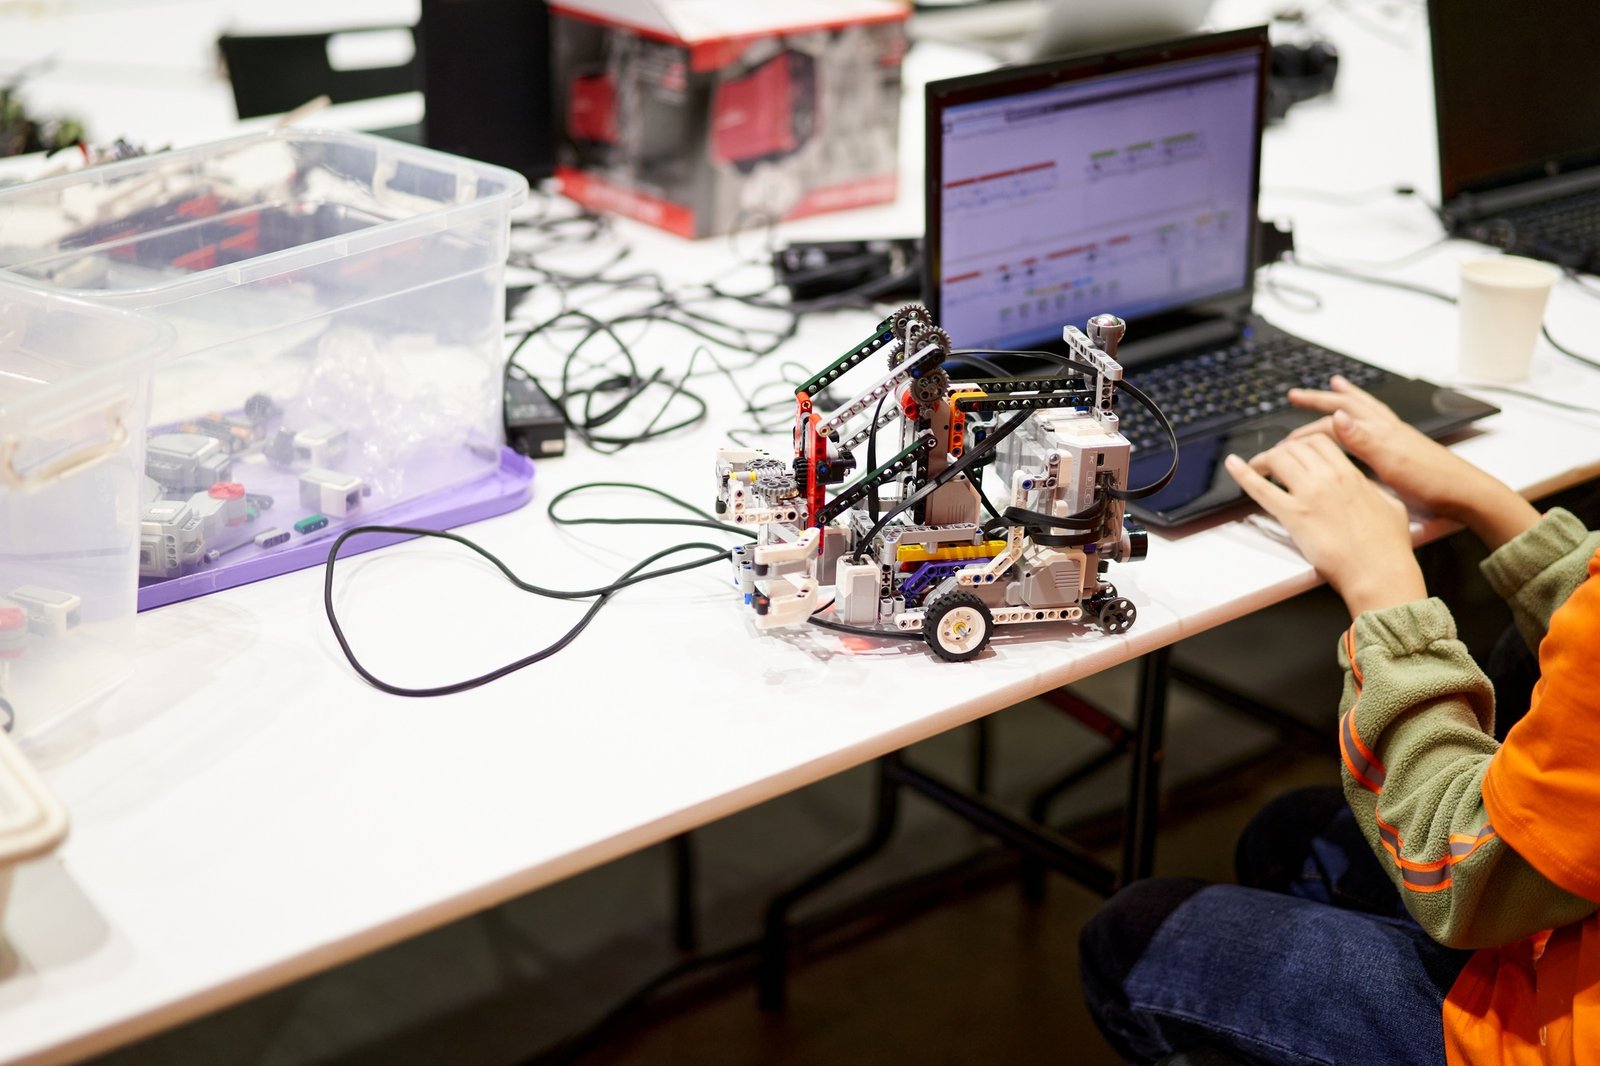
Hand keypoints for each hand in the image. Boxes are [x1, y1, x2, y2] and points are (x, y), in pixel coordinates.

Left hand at [1224, 434, 1426, 617]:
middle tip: (1274, 461)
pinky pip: (1260, 489)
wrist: (1378, 571)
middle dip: (1282, 450)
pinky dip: (1242, 474)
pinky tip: (1232, 466)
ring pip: (1277, 459)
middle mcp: (1328, 478)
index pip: (1320, 442)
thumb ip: (1372, 489)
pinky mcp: (1293, 516)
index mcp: (1351, 474)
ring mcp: (1309, 495)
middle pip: (1295, 447)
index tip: (1296, 451)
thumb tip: (1366, 485)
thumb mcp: (1389, 505)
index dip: (1303, 443)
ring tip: (1257, 467)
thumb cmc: (1388, 546)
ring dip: (1263, 460)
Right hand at [1283, 376, 1537, 549]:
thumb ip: (1361, 439)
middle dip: (1320, 399)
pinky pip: (1377, 421)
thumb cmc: (1430, 481)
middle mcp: (1386, 428)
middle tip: (1296, 395)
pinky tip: (1363, 421)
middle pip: (1348, 405)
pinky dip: (1364, 415)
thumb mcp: (1390, 462)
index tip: (1284, 443)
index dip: (1306, 433)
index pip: (1333, 424)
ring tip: (1334, 386)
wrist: (1464, 493)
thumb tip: (1335, 416)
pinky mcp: (1403, 446)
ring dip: (1345, 397)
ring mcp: (1396, 435)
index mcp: (1379, 431)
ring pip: (1364, 409)